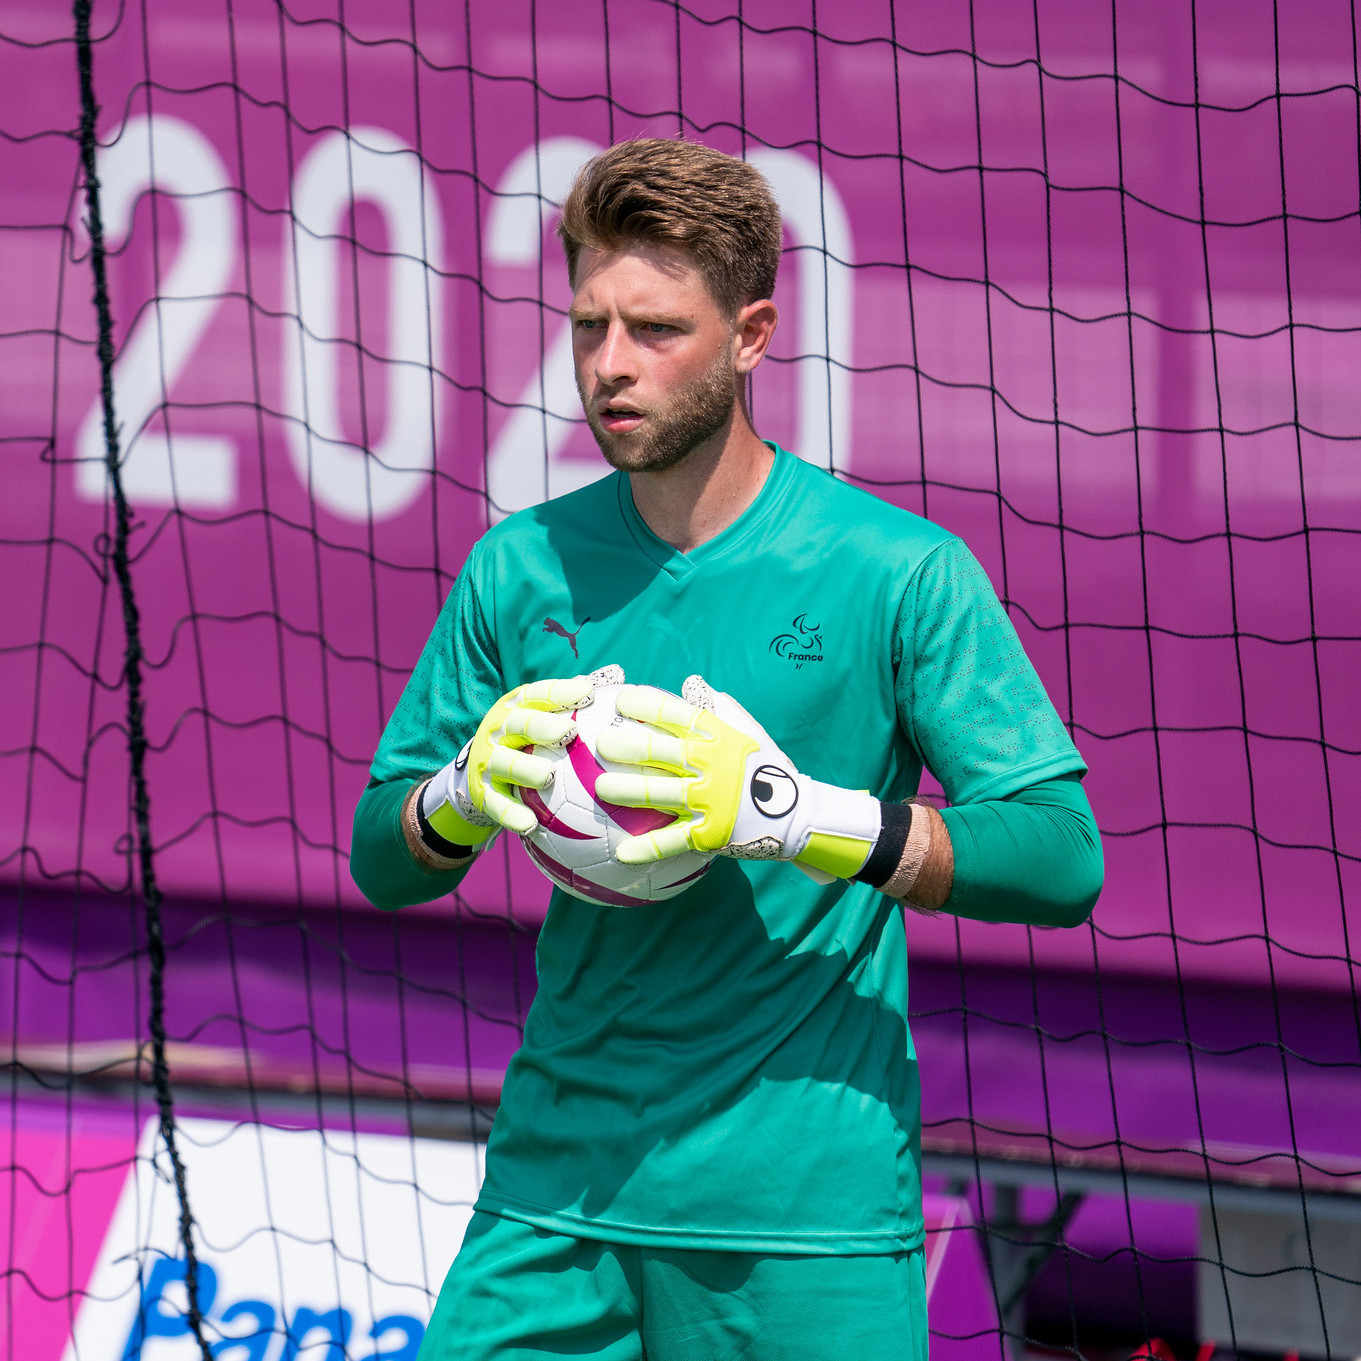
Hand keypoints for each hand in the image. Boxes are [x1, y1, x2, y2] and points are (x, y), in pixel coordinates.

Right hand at [423, 665, 623, 841]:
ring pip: (504, 763)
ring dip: (525, 768)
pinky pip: (495, 804)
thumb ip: (572, 706)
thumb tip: (621, 683)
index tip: (589, 694)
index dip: (562, 692)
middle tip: (569, 732)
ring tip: (547, 777)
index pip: (538, 694)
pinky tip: (530, 825)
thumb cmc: (526, 742)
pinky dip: (511, 814)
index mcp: (515, 707)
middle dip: (542, 726)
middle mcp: (497, 730)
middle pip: (519, 724)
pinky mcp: (480, 792)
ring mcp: (486, 760)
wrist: (478, 773)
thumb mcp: (540, 718)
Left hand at [594, 675, 878, 875]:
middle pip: (662, 750)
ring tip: (601, 789)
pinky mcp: (713, 833)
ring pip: (662, 792)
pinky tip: (624, 853)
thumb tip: (691, 683)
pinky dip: (649, 848)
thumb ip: (720, 708)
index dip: (645, 703)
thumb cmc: (767, 768)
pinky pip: (675, 841)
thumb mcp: (749, 733)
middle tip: (600, 743)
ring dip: (629, 790)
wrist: (797, 814)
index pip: (676, 713)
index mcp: (719, 736)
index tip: (619, 700)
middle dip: (627, 744)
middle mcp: (713, 765)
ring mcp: (713, 800)